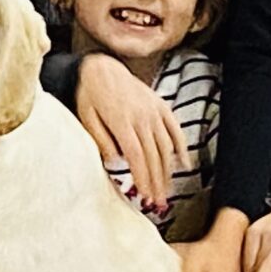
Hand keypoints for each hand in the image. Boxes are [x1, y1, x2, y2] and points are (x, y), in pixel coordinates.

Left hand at [74, 53, 186, 209]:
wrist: (102, 68)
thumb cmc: (90, 95)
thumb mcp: (86, 117)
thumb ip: (100, 139)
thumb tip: (114, 161)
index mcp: (122, 121)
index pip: (136, 156)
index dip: (143, 177)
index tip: (145, 195)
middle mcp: (142, 117)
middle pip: (153, 155)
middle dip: (157, 182)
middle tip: (158, 203)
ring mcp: (154, 111)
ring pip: (166, 146)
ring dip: (168, 171)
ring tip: (167, 191)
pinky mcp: (161, 106)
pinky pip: (175, 129)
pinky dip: (182, 148)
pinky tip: (184, 165)